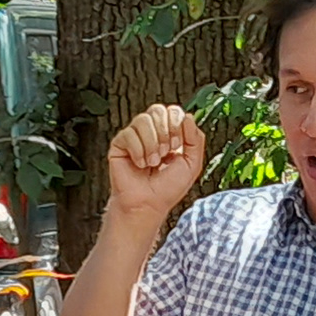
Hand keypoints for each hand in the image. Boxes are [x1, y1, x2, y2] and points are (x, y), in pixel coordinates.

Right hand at [106, 104, 204, 219]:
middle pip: (158, 110)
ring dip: (152, 144)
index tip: (176, 145)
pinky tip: (139, 164)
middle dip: (164, 132)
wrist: (148, 205)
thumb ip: (196, 139)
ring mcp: (135, 137)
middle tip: (164, 154)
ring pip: (143, 120)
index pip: (173, 111)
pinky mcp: (119, 144)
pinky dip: (138, 151)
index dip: (176, 124)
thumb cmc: (167, 189)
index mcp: (169, 134)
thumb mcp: (192, 164)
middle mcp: (152, 132)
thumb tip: (188, 116)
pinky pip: (129, 134)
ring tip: (152, 163)